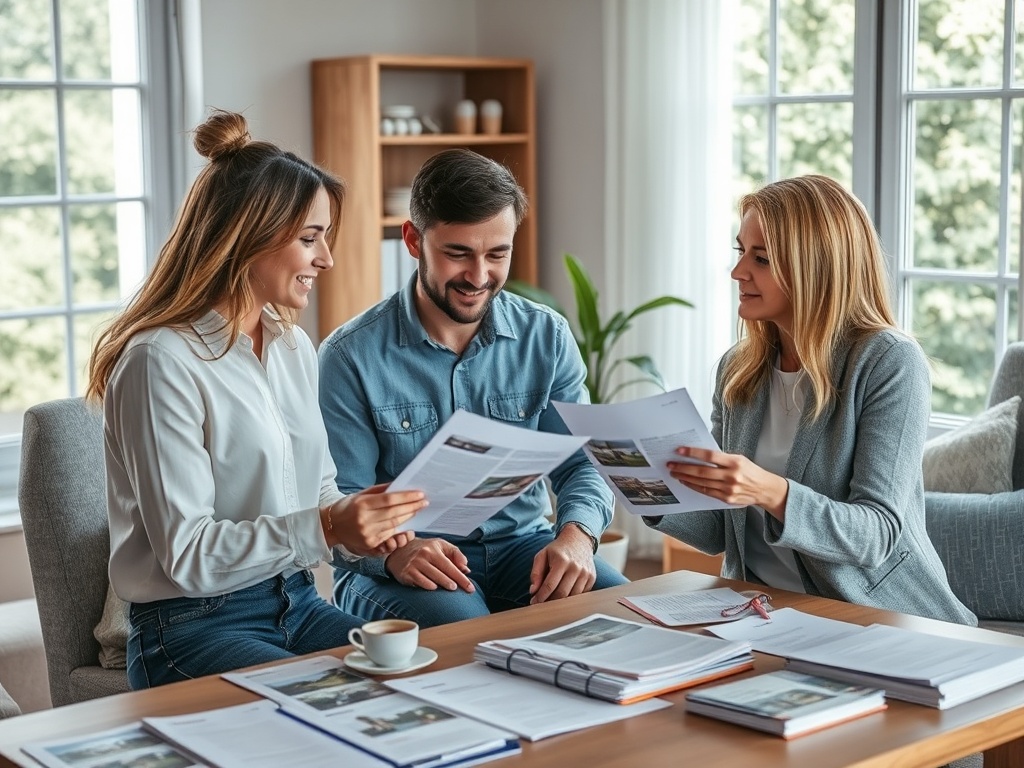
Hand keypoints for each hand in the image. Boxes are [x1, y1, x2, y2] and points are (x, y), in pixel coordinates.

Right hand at [324, 483, 425, 555]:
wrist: (331, 526)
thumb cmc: (347, 507)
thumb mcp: (361, 495)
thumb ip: (380, 491)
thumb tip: (400, 486)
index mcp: (362, 504)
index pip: (390, 499)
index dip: (407, 497)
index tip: (420, 494)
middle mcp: (364, 520)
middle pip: (395, 513)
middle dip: (412, 507)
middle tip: (424, 502)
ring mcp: (367, 534)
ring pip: (394, 524)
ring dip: (408, 517)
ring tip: (417, 509)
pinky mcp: (369, 544)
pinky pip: (388, 534)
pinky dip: (398, 527)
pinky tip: (406, 521)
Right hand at [384, 538, 474, 591]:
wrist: (399, 549)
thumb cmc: (424, 549)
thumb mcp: (440, 545)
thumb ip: (455, 554)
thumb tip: (466, 568)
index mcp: (433, 549)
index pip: (451, 565)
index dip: (461, 577)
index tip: (470, 587)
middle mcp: (423, 556)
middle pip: (442, 572)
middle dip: (454, 582)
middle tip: (464, 589)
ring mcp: (414, 565)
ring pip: (431, 577)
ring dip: (442, 584)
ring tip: (451, 589)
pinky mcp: (406, 573)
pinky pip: (419, 582)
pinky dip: (427, 586)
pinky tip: (434, 588)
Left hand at [529, 525, 596, 603]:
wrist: (578, 540)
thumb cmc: (558, 550)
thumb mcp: (543, 555)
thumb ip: (536, 572)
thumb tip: (533, 590)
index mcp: (561, 561)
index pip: (550, 585)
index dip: (541, 596)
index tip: (534, 602)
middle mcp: (575, 567)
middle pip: (562, 593)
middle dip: (550, 601)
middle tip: (542, 603)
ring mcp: (585, 573)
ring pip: (572, 597)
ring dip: (561, 602)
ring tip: (552, 599)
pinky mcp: (592, 578)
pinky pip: (581, 594)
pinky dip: (572, 597)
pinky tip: (564, 594)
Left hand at [668, 447, 788, 517]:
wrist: (765, 489)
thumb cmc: (750, 471)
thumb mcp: (739, 459)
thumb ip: (721, 458)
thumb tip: (698, 455)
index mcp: (735, 462)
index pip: (710, 456)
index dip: (693, 453)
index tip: (679, 450)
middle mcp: (731, 476)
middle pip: (702, 471)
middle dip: (683, 467)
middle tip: (670, 464)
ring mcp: (728, 489)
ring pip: (701, 482)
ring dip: (685, 477)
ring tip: (674, 473)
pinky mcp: (726, 498)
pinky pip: (705, 492)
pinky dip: (693, 486)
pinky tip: (685, 482)